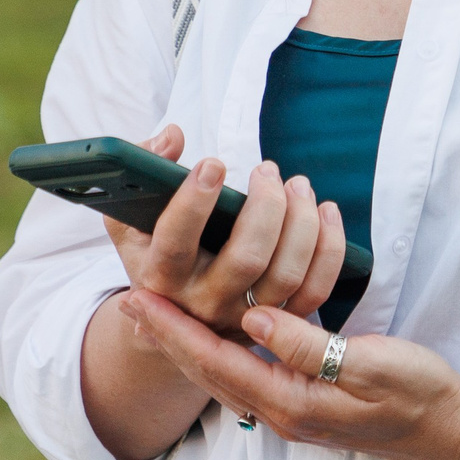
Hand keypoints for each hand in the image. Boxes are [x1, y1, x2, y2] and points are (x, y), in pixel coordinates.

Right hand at [104, 125, 347, 335]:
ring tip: (298, 184)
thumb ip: (140, 169)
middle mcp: (203, 303)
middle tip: (268, 168)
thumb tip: (173, 137)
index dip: (194, 203)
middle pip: (246, 258)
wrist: (173, 319)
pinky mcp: (278, 323)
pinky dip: (328, 249)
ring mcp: (244, 317)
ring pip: (286, 274)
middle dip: (267, 207)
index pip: (176, 244)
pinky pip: (314, 289)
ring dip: (302, 223)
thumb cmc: (152, 251)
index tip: (214, 162)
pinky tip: (325, 211)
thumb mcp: (130, 218)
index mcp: (161, 277)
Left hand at [120, 291, 459, 459]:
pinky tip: (211, 328)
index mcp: (290, 401)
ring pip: (222, 370)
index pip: (216, 360)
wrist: (449, 425)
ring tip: (155, 311)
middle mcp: (280, 408)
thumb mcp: (367, 364)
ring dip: (187, 338)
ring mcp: (289, 406)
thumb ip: (308, 344)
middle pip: (207, 368)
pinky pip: (245, 370)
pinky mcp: (301, 396)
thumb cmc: (415, 392)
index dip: (174, 329)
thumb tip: (254, 316)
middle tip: (128, 299)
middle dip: (166, 333)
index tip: (139, 300)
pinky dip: (218, 346)